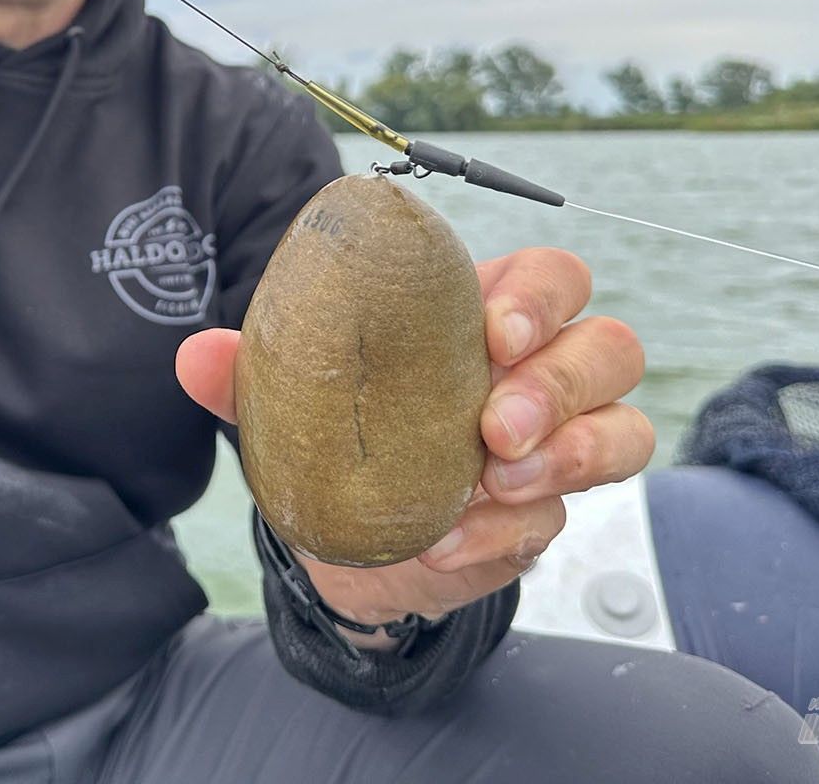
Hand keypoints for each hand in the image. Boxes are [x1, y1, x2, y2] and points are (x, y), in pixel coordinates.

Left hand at [176, 246, 651, 646]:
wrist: (346, 531)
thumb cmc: (342, 426)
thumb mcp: (294, 392)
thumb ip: (251, 369)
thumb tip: (195, 355)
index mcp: (486, 311)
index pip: (553, 278)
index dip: (541, 297)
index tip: (495, 331)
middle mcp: (542, 371)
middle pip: (609, 348)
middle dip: (562, 382)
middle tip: (497, 423)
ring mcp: (558, 445)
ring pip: (623, 430)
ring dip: (573, 453)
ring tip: (501, 479)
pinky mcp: (544, 516)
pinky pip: (562, 521)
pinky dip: (510, 533)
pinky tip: (454, 540)